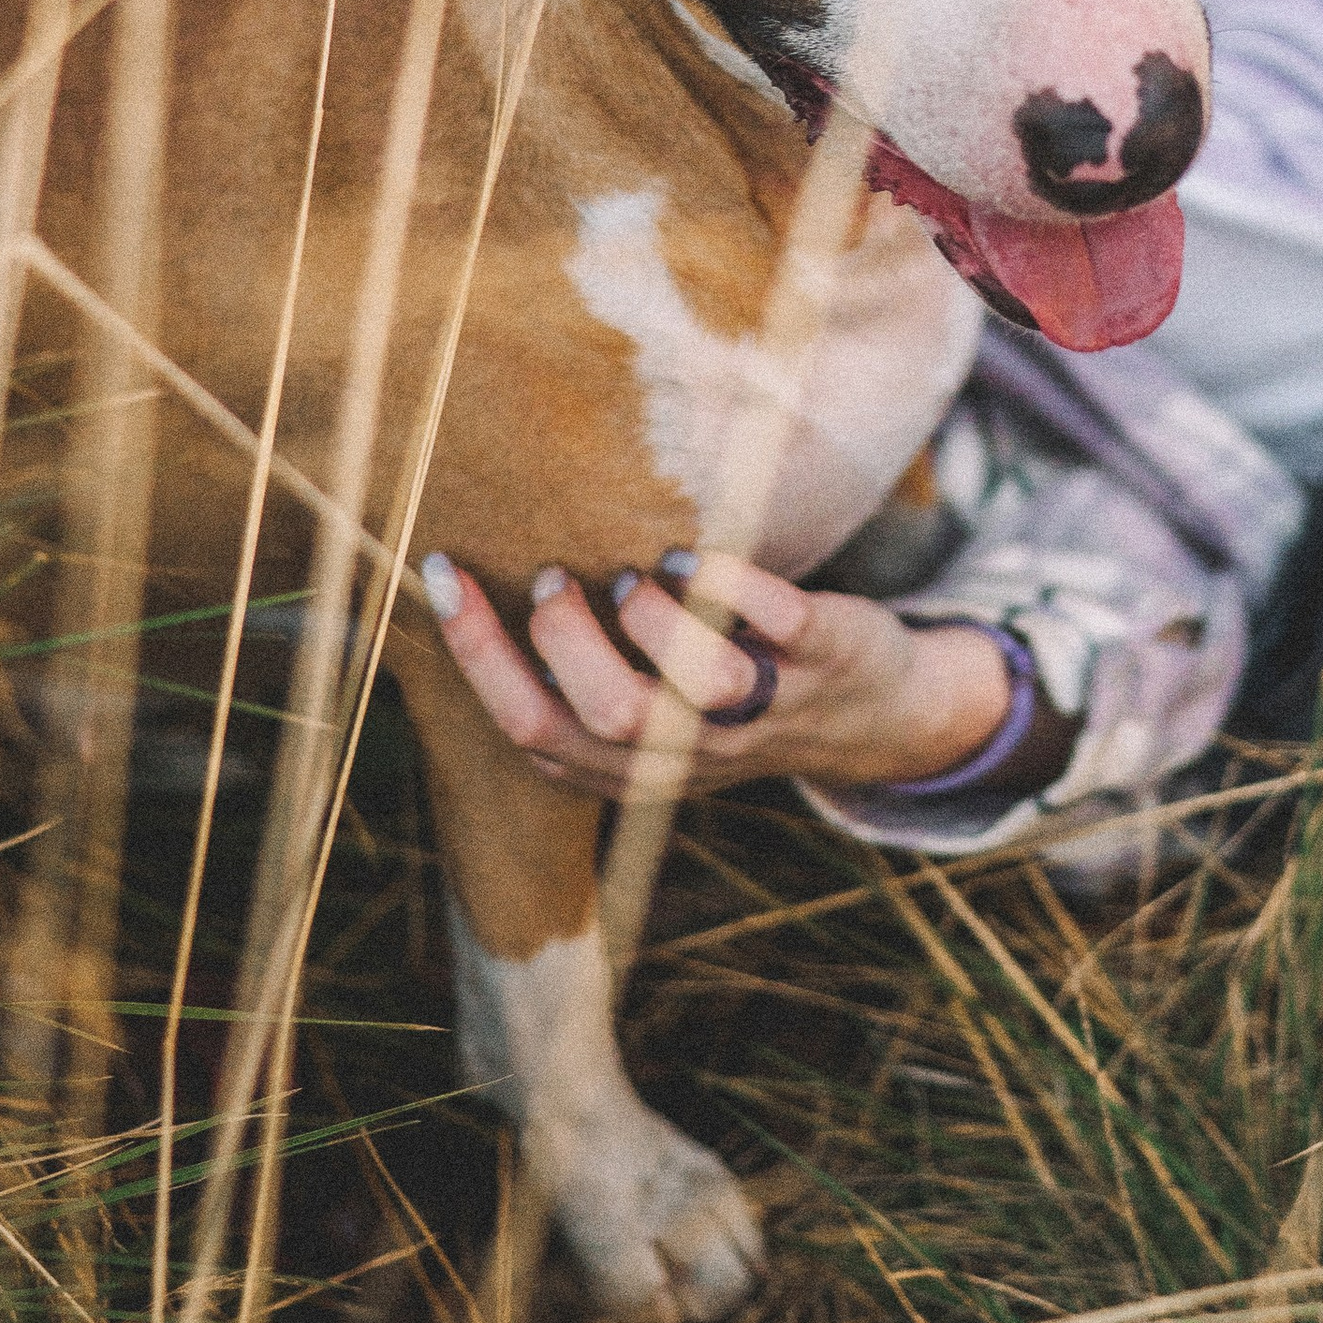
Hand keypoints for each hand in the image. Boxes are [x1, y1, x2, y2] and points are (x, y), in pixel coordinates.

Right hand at [417, 548, 1013, 802]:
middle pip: (606, 717)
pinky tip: (687, 557)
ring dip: (649, 622)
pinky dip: (728, 586)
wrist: (878, 714)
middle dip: (564, 639)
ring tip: (634, 576)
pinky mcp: (825, 656)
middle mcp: (694, 749)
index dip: (479, 653)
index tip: (445, 574)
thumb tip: (472, 585)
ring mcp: (764, 708)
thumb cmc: (732, 697)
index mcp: (632, 765)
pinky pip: (780, 627)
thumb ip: (577, 677)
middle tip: (555, 578)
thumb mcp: (649, 717)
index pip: (533, 728)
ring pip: (693, 689)